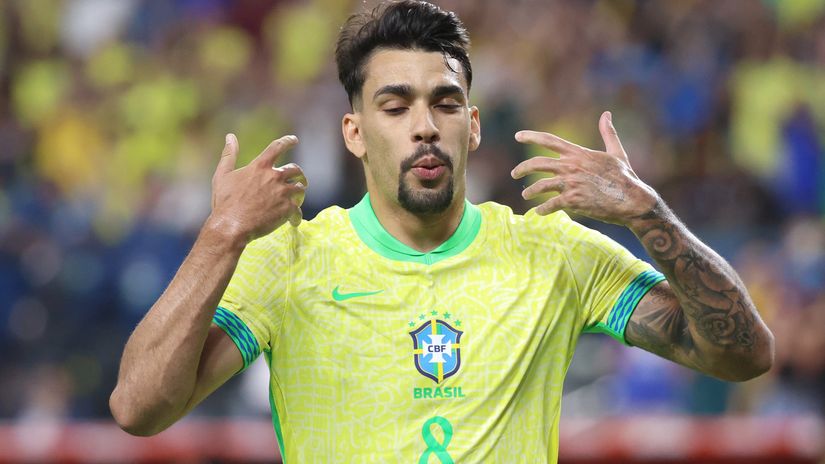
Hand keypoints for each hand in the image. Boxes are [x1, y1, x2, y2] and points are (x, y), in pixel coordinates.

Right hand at [208, 134, 306, 243]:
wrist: (231, 226)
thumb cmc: (225, 202)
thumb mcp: (222, 175)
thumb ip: (229, 155)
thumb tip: (230, 136)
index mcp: (260, 166)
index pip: (277, 147)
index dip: (288, 141)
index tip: (294, 140)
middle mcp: (274, 177)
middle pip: (296, 169)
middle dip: (298, 174)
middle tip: (299, 179)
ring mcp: (282, 193)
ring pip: (300, 189)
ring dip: (299, 193)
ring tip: (296, 200)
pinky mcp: (287, 209)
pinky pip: (298, 210)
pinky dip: (296, 216)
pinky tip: (293, 221)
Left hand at [510, 111, 657, 225]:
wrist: (632, 199)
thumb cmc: (625, 177)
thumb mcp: (616, 152)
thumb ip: (608, 133)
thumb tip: (607, 114)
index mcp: (579, 153)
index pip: (549, 140)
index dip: (531, 136)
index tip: (517, 135)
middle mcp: (571, 166)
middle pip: (537, 163)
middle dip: (522, 168)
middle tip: (514, 173)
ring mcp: (571, 183)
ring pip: (540, 185)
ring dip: (530, 191)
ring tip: (525, 195)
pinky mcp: (573, 200)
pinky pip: (550, 204)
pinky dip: (542, 209)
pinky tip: (538, 212)